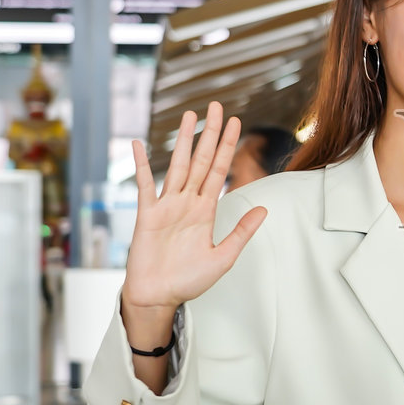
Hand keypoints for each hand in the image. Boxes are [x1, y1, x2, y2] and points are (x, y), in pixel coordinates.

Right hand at [121, 101, 267, 315]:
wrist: (159, 297)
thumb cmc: (188, 281)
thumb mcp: (224, 257)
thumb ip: (242, 232)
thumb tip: (264, 209)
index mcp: (206, 210)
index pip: (220, 170)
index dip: (228, 147)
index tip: (237, 123)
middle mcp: (187, 202)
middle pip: (201, 160)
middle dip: (210, 134)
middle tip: (217, 107)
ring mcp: (167, 206)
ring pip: (177, 166)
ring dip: (183, 140)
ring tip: (190, 115)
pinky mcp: (147, 215)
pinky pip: (144, 185)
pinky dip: (141, 165)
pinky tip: (139, 145)